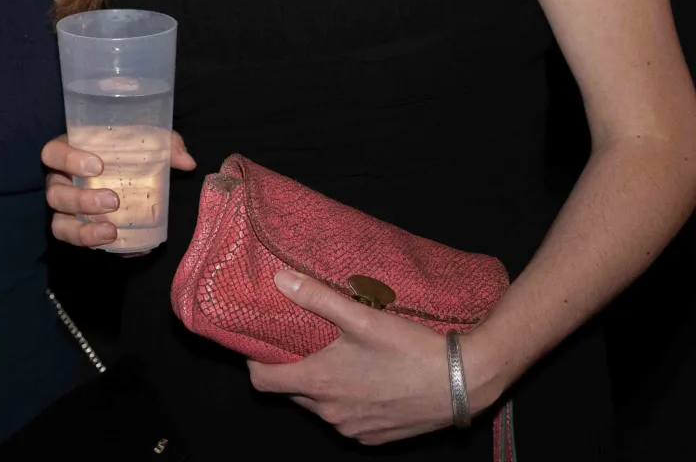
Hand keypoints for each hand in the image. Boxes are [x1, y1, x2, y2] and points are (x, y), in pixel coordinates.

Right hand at [42, 131, 195, 250]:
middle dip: (81, 199)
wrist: (129, 174)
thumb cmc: (128, 150)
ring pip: (58, 221)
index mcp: (70, 151)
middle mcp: (61, 179)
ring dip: (81, 229)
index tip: (98, 166)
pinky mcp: (74, 227)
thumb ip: (165, 144)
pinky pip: (72, 239)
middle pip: (55, 192)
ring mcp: (65, 207)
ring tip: (110, 230)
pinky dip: (90, 242)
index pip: (53, 152)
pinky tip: (113, 241)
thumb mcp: (146, 140)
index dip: (68, 159)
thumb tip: (186, 162)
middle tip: (113, 201)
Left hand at [247, 271, 472, 444]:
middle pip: (292, 393)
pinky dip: (346, 403)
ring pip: (319, 408)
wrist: (461, 382)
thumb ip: (316, 297)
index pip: (263, 382)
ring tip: (340, 358)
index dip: (257, 363)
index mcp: (320, 383)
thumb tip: (280, 279)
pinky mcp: (373, 438)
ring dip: (322, 387)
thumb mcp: (362, 317)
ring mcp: (352, 430)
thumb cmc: (410, 348)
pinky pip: (346, 420)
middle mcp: (330, 413)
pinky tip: (364, 381)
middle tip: (306, 344)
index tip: (263, 346)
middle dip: (293, 371)